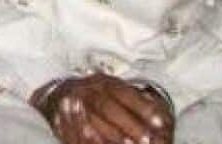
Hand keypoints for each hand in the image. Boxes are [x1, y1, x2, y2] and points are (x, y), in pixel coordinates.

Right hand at [32, 74, 173, 143]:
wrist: (58, 95)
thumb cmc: (97, 96)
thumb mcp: (115, 92)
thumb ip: (136, 102)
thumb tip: (163, 119)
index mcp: (104, 82)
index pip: (125, 94)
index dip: (143, 108)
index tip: (161, 123)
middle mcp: (88, 89)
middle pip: (108, 106)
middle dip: (129, 124)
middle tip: (148, 140)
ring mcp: (73, 103)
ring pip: (92, 118)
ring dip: (111, 134)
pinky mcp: (62, 116)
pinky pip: (75, 129)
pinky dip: (89, 139)